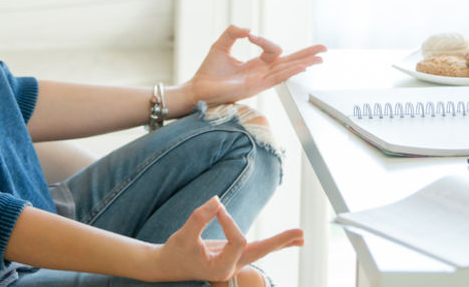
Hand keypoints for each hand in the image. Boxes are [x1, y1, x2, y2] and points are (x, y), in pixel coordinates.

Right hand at [152, 196, 302, 281]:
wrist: (166, 266)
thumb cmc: (174, 252)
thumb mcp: (183, 235)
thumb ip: (199, 218)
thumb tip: (217, 200)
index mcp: (221, 267)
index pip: (237, 240)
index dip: (229, 221)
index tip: (215, 208)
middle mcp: (231, 267)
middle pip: (260, 253)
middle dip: (280, 242)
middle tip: (302, 234)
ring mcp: (233, 261)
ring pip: (260, 251)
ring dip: (280, 243)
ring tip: (301, 237)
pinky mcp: (232, 254)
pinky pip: (255, 249)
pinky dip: (270, 244)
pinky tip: (286, 241)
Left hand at [188, 25, 325, 105]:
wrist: (197, 88)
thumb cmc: (208, 71)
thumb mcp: (221, 45)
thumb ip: (233, 33)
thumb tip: (249, 29)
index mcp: (256, 65)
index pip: (272, 50)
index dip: (264, 40)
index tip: (250, 36)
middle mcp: (261, 73)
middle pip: (289, 62)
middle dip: (306, 55)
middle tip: (324, 49)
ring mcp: (260, 81)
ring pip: (287, 70)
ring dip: (303, 62)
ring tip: (320, 58)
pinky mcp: (254, 87)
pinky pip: (276, 79)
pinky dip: (289, 72)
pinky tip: (301, 67)